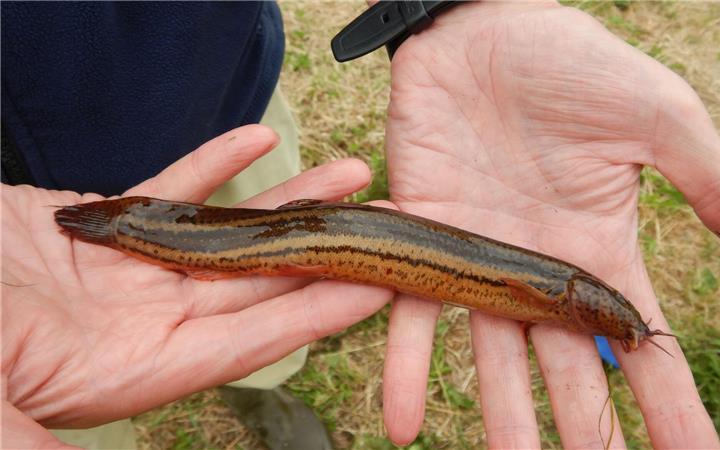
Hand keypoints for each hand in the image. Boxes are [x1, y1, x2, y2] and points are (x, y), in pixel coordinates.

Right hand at [1, 125, 394, 447]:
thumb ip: (34, 444)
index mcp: (133, 372)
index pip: (247, 341)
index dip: (314, 312)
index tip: (375, 285)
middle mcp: (144, 321)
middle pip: (254, 282)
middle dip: (320, 249)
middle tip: (385, 220)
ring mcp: (128, 271)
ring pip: (224, 230)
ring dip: (286, 201)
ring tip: (347, 174)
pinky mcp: (101, 224)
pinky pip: (170, 187)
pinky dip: (213, 164)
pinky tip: (259, 139)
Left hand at [381, 2, 719, 447]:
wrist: (480, 28)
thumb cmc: (569, 64)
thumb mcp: (658, 118)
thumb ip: (712, 184)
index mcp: (598, 248)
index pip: (643, 340)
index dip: (669, 403)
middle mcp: (538, 268)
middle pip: (568, 367)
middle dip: (585, 428)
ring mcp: (477, 259)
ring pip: (492, 358)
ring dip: (500, 419)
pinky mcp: (421, 237)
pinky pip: (412, 313)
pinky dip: (406, 367)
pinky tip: (402, 422)